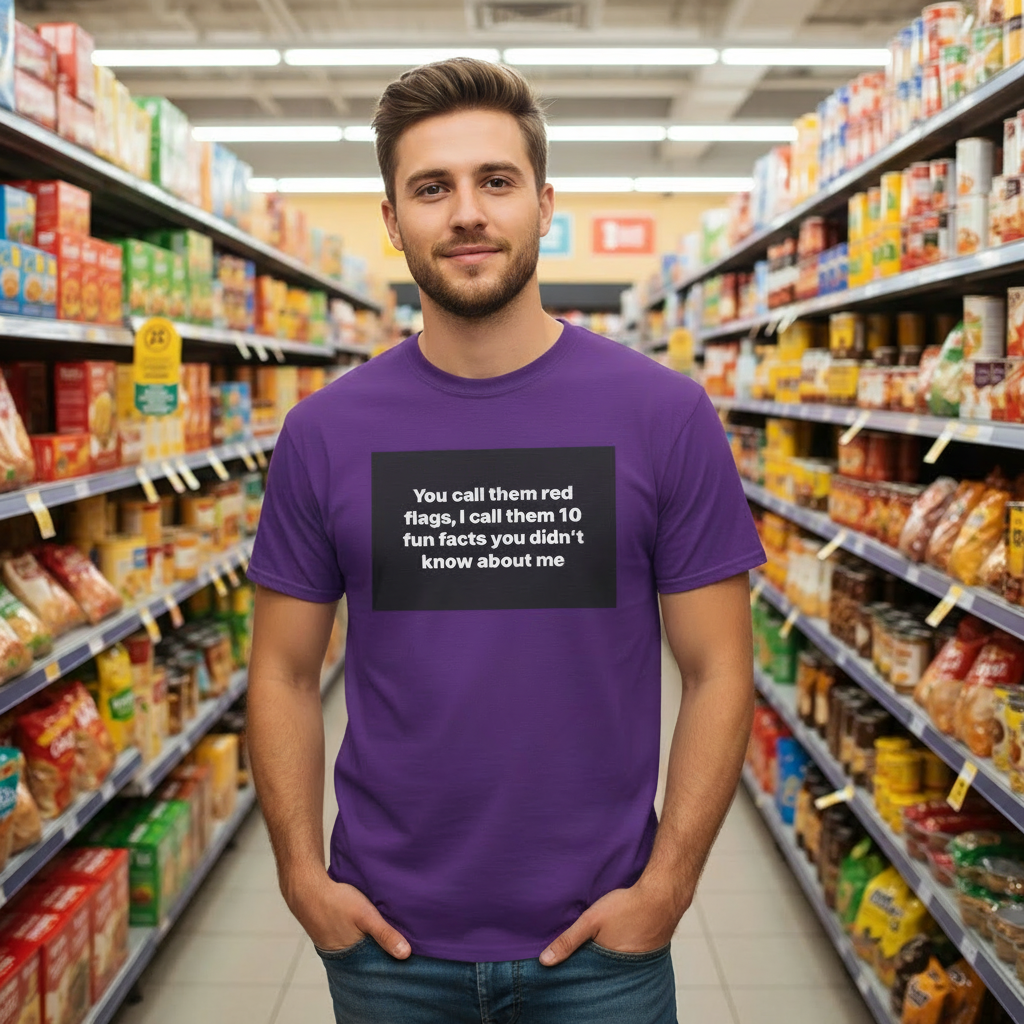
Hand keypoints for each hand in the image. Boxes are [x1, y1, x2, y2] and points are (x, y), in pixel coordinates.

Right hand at [285, 871, 410, 958]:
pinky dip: (357, 937)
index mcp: (351, 958)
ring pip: (358, 950)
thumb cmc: (336, 902)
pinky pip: (348, 941)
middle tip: (397, 949)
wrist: (307, 890)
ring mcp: (334, 947)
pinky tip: (363, 929)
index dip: (388, 965)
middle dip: (380, 956)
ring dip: (368, 944)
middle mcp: (341, 958)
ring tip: (383, 938)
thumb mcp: (366, 916)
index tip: (405, 962)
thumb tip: (406, 954)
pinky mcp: (329, 936)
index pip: (375, 969)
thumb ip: (385, 934)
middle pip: (367, 960)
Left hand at [539, 880, 688, 966]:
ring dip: (604, 959)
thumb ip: (568, 940)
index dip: (575, 972)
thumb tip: (545, 961)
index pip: (586, 978)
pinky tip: (615, 940)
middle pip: (599, 974)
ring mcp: (636, 964)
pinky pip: (626, 958)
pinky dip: (618, 952)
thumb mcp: (591, 920)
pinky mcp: (645, 955)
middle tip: (582, 953)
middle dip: (589, 968)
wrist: (662, 896)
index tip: (564, 967)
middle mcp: (623, 971)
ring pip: (613, 966)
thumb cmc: (627, 907)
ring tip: (598, 946)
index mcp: (608, 968)